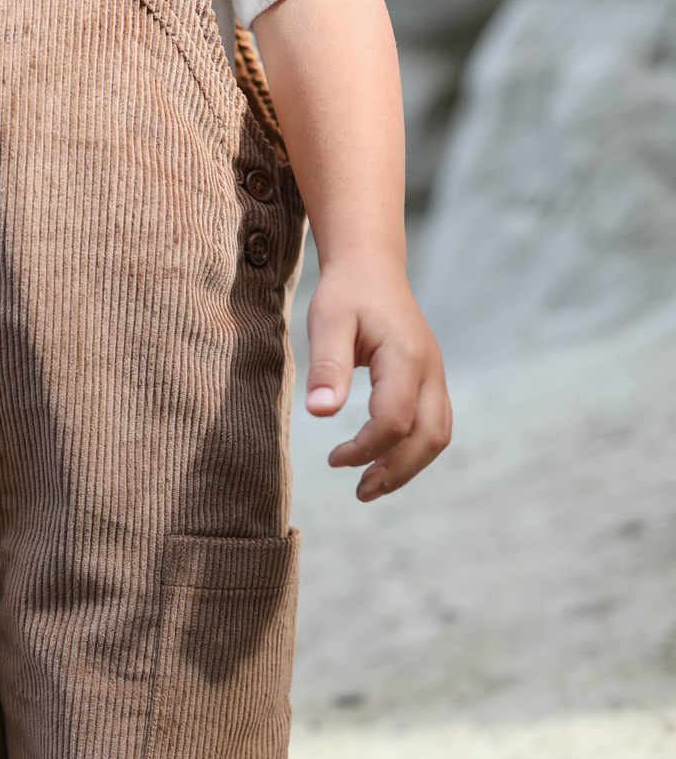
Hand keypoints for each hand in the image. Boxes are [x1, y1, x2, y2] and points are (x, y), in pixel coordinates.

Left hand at [304, 256, 450, 501]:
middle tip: (360, 492)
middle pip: (430, 436)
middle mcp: (430, 369)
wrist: (371, 266)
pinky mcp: (429, 378)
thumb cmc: (346, 293)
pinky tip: (379, 457)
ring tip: (369, 485)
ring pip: (437, 433)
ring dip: (408, 465)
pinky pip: (432, 422)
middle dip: (398, 471)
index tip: (333, 458)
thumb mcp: (327, 322)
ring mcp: (435, 374)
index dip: (366, 448)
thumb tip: (320, 414)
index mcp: (406, 357)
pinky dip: (411, 448)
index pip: (395, 419)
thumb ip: (327, 367)